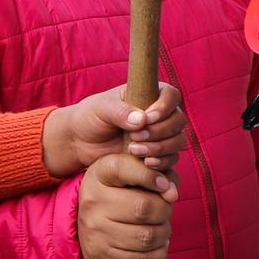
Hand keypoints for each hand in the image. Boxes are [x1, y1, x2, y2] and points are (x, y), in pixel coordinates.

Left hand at [43, 82, 185, 177]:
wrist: (80, 143)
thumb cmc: (89, 117)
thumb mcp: (101, 109)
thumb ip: (120, 111)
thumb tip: (142, 119)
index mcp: (148, 94)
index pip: (171, 96)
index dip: (165, 107)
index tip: (147, 118)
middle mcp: (159, 114)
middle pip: (178, 120)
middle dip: (160, 131)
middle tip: (135, 137)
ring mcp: (160, 135)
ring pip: (178, 140)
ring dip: (161, 147)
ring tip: (135, 151)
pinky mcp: (156, 155)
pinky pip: (171, 159)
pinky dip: (162, 162)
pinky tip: (145, 163)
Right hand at [77, 152, 176, 258]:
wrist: (86, 226)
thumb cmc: (120, 193)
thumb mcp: (132, 173)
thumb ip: (159, 173)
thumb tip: (172, 194)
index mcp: (100, 174)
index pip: (124, 168)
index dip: (150, 176)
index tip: (164, 185)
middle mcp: (93, 202)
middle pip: (143, 208)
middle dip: (164, 211)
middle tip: (164, 211)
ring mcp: (95, 232)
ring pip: (147, 237)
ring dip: (164, 234)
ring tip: (161, 229)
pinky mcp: (102, 258)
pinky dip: (159, 254)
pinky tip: (157, 246)